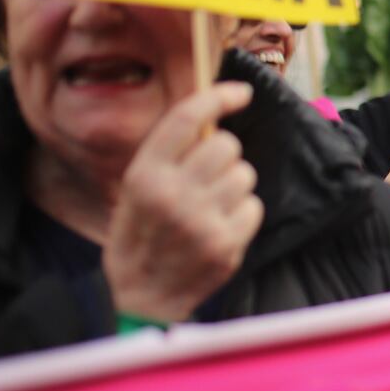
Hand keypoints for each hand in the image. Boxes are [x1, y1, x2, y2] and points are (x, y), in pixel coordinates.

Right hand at [103, 82, 264, 323]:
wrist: (141, 297)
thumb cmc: (140, 234)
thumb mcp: (136, 189)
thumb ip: (169, 154)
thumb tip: (214, 114)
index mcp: (144, 175)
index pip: (187, 119)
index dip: (219, 98)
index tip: (240, 93)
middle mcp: (171, 194)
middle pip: (225, 144)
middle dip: (223, 156)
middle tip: (207, 178)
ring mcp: (200, 220)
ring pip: (244, 174)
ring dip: (234, 186)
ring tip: (210, 207)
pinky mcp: (225, 244)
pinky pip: (253, 206)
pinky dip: (242, 214)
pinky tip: (220, 228)